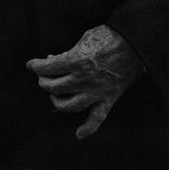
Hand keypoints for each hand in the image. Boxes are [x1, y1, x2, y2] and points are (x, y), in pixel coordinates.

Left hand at [28, 24, 143, 140]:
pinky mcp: (109, 99)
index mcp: (77, 61)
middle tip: (42, 77)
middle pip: (55, 88)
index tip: (31, 64)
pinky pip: (97, 119)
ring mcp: (96, 92)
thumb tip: (54, 59)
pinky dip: (87, 129)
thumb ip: (69, 52)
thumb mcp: (85, 37)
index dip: (37, 66)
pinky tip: (78, 134)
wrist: (136, 43)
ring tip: (53, 96)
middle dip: (44, 82)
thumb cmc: (110, 35)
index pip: (49, 67)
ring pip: (70, 106)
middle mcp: (84, 80)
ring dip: (57, 102)